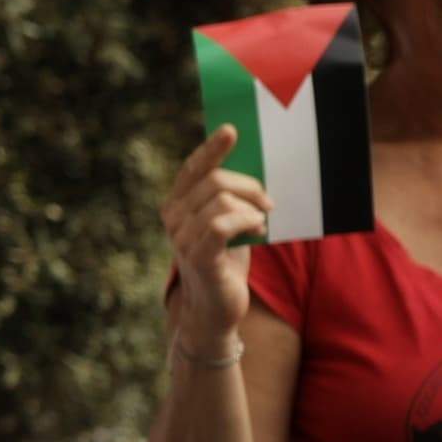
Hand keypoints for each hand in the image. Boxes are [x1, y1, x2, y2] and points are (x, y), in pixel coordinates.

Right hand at [161, 126, 266, 351]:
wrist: (215, 310)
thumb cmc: (224, 263)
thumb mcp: (225, 226)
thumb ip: (228, 201)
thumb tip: (255, 174)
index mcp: (176, 205)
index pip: (192, 168)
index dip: (212, 148)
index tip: (231, 131)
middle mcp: (173, 217)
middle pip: (213, 181)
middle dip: (249, 186)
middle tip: (268, 202)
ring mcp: (182, 237)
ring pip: (222, 201)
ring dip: (252, 208)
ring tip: (262, 222)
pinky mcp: (198, 256)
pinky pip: (223, 225)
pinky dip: (247, 222)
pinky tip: (258, 230)